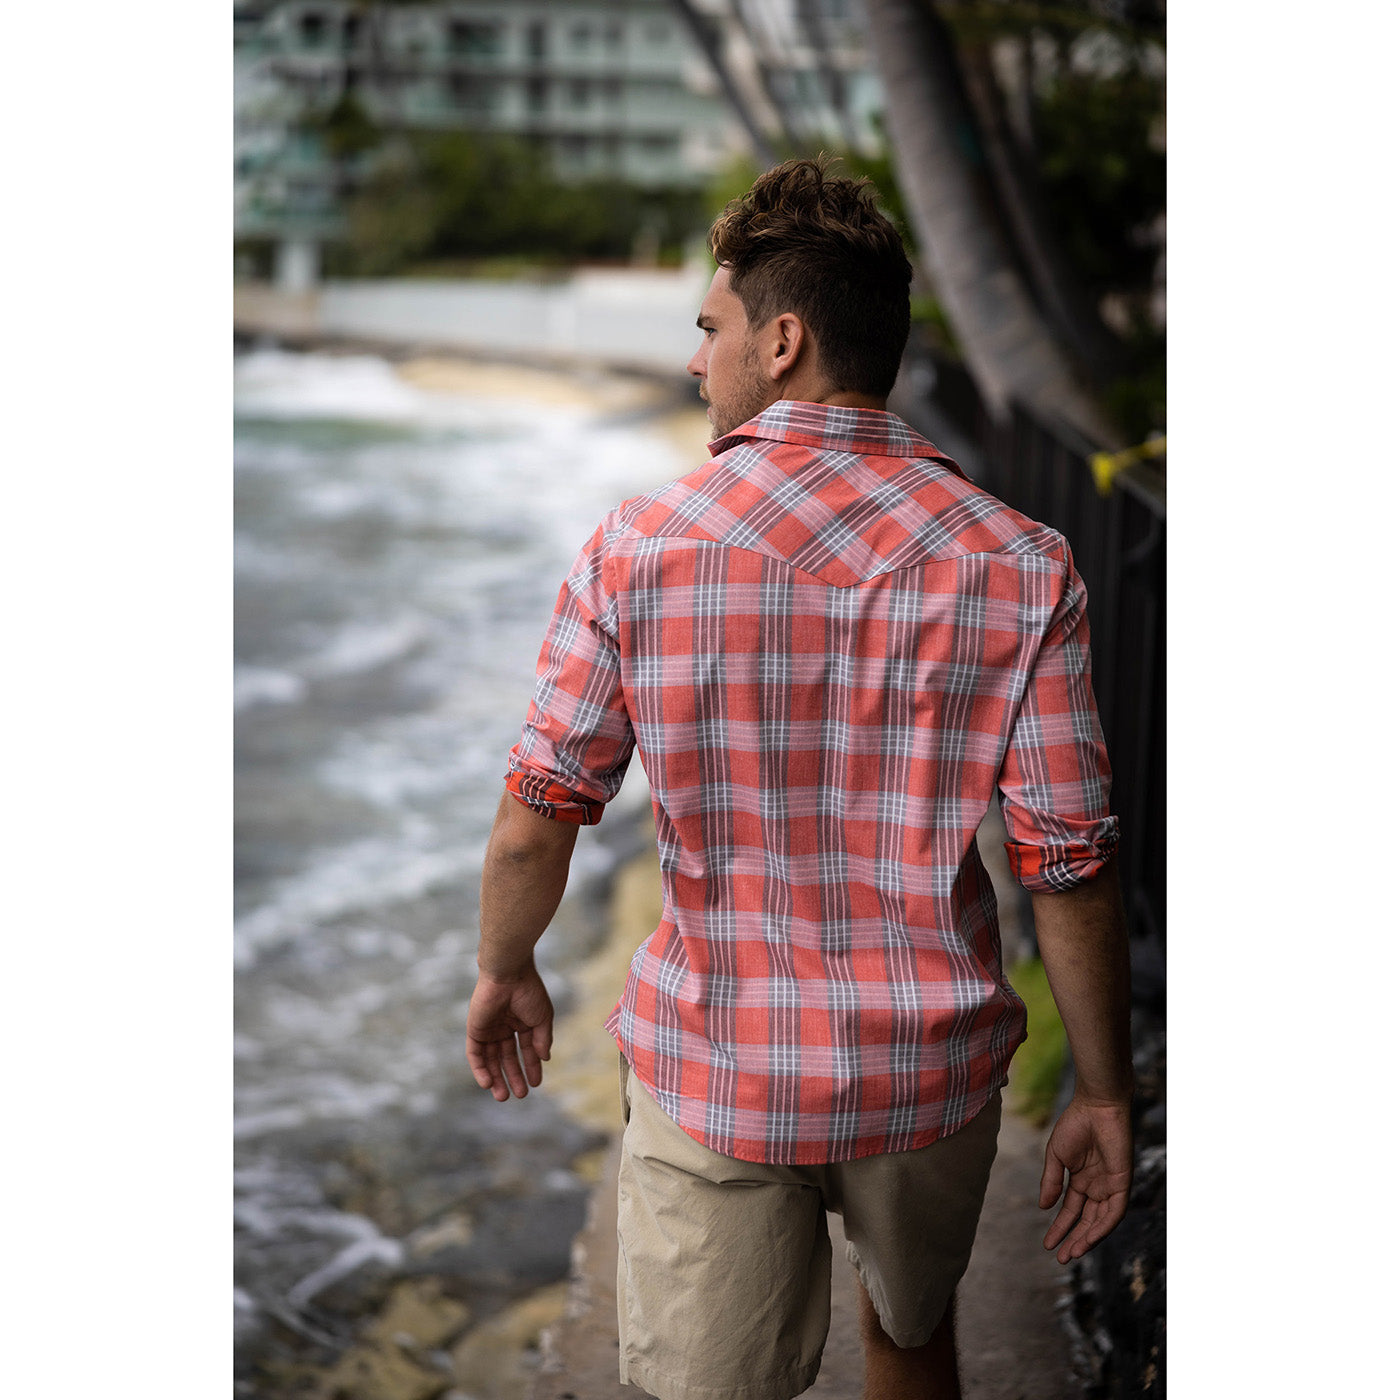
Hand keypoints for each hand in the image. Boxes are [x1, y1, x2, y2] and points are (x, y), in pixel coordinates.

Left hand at [465, 965, 553, 1101]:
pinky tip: (488, 1083)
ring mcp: (489, 1029)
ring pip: (490, 1059)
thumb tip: (544, 1058)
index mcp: (521, 1022)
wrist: (508, 975)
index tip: (536, 1083)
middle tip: (520, 1095)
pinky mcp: (475, 1030)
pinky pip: (475, 1054)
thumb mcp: (541, 1019)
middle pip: (506, 1058)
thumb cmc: (528, 992)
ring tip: (503, 1096)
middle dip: (513, 1076)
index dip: (531, 1067)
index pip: (525, 1049)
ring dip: (496, 1078)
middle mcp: (504, 1026)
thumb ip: (542, 1039)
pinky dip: (480, 1069)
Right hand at [1039, 1096, 1132, 1262]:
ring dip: (1087, 1238)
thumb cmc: (1075, 1125)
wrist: (1096, 1106)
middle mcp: (1096, 1187)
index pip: (1070, 1210)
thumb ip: (1051, 1182)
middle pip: (1086, 1220)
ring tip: (1071, 1254)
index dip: (1060, 1227)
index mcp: (1080, 1179)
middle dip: (1073, 1239)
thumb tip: (1044, 1208)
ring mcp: (1110, 1186)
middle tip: (1060, 1258)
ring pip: (1100, 1221)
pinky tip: (1089, 1238)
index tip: (1047, 1244)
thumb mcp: (1056, 1156)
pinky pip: (1114, 1212)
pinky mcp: (1123, 1183)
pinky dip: (1103, 1227)